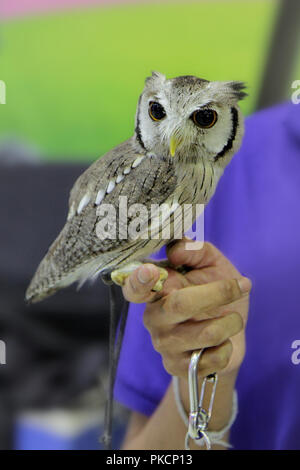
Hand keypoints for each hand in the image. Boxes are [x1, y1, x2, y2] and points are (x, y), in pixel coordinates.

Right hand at [122, 240, 250, 377]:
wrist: (231, 335)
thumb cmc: (217, 293)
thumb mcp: (212, 264)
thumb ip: (195, 250)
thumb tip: (175, 251)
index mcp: (157, 290)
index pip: (134, 287)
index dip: (138, 280)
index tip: (149, 271)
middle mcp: (154, 317)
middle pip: (181, 305)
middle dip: (219, 293)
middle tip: (242, 285)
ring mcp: (164, 344)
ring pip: (207, 333)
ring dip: (231, 322)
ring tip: (233, 318)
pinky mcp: (177, 367)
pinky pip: (213, 358)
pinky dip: (229, 346)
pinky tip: (223, 343)